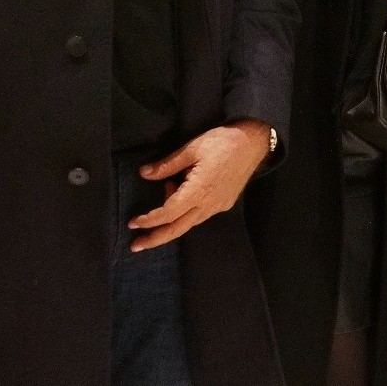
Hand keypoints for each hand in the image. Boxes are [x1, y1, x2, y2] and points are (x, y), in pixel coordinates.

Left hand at [129, 120, 271, 251]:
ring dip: (171, 219)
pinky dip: (186, 210)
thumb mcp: (192, 148)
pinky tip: (183, 191)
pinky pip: (201, 214)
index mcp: (198, 191)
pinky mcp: (225, 202)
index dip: (149, 220)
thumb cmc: (222, 141)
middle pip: (178, 229)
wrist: (253, 141)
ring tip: (166, 190)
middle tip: (135, 246)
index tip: (133, 222)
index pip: (168, 213)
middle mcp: (209, 205)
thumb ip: (167, 165)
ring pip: (190, 222)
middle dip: (155, 239)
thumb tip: (144, 173)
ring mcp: (219, 206)